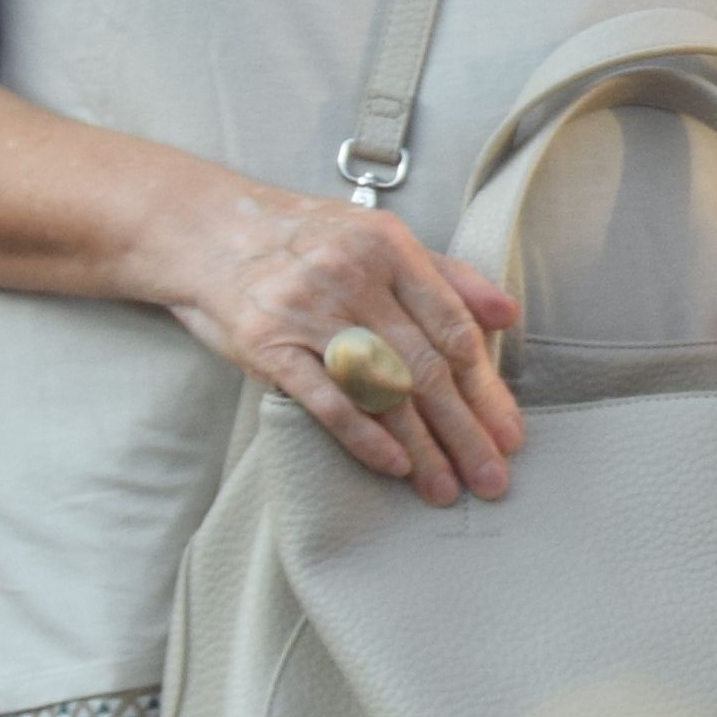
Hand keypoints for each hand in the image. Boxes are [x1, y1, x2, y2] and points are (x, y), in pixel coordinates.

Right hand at [151, 184, 524, 502]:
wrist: (205, 229)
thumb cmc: (305, 239)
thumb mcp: (379, 238)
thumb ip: (447, 276)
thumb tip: (508, 315)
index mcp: (390, 249)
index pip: (453, 328)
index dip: (487, 387)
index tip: (511, 434)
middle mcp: (354, 278)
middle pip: (425, 367)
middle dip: (465, 430)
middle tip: (492, 478)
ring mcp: (309, 312)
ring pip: (380, 389)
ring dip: (421, 446)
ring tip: (446, 488)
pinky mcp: (268, 345)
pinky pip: (326, 400)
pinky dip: (363, 436)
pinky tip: (394, 465)